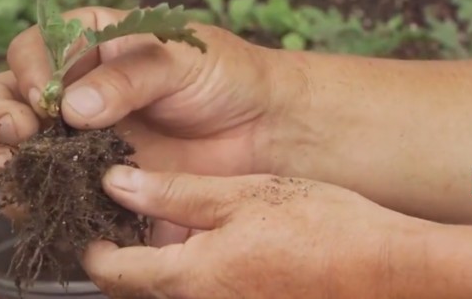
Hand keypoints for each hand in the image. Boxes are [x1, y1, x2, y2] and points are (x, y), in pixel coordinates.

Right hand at [0, 7, 304, 245]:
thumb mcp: (178, 58)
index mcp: (91, 47)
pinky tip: (39, 203)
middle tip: (20, 133)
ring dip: (1, 158)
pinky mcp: (98, 180)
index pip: (34, 51)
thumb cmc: (224, 78)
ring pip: (15, 148)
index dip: (30, 72)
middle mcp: (76, 93)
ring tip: (16, 167)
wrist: (260, 129)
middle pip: (5, 98)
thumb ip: (125, 79)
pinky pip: (52, 191)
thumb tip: (72, 109)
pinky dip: (35, 198)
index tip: (46, 97)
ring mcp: (82, 140)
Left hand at [81, 166, 426, 298]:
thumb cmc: (315, 227)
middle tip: (123, 212)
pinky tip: (206, 239)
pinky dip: (188, 268)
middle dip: (122, 253)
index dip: (94, 246)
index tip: (89, 221)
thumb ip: (174, 194)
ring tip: (160, 218)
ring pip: (169, 289)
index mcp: (190, 278)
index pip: (113, 271)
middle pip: (137, 286)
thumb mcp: (239, 196)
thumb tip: (117, 184)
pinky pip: (200, 292)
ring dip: (155, 259)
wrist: (382, 268)